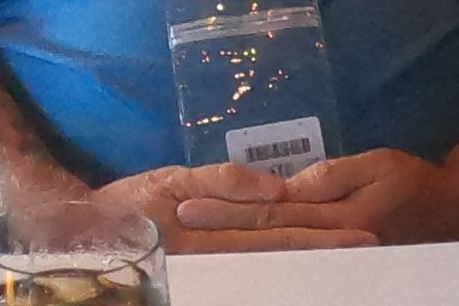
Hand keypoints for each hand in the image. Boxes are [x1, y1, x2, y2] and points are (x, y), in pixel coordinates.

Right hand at [93, 163, 376, 254]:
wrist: (87, 235)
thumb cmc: (132, 203)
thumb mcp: (174, 180)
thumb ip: (224, 182)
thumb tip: (276, 188)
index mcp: (215, 234)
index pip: (278, 235)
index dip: (320, 236)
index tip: (360, 235)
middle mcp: (221, 260)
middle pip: (283, 258)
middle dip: (326, 254)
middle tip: (371, 250)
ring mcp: (215, 273)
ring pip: (273, 270)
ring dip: (311, 263)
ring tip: (351, 258)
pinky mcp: (208, 278)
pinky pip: (253, 273)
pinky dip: (282, 270)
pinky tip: (306, 268)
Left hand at [174, 150, 458, 245]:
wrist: (458, 215)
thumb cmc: (415, 183)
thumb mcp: (377, 165)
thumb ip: (332, 177)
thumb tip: (290, 187)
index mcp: (334, 216)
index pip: (270, 213)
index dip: (228, 209)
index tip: (190, 205)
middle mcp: (329, 242)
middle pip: (265, 239)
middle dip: (220, 233)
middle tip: (178, 226)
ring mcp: (332, 258)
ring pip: (276, 255)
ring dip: (236, 249)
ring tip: (196, 245)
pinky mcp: (338, 263)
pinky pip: (295, 262)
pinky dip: (266, 260)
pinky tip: (239, 259)